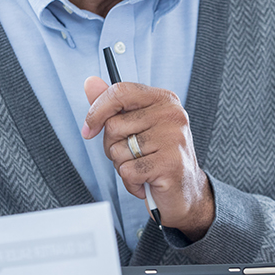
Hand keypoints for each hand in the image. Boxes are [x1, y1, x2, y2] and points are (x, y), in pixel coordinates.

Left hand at [82, 77, 214, 240]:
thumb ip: (114, 104)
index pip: (120, 92)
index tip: (89, 128)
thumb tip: (90, 83)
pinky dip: (131, 182)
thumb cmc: (159, 157)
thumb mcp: (137, 126)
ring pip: (118, 150)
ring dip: (123, 166)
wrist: (185, 191)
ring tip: (143, 168)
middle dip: (113, 146)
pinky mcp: (170, 164)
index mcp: (163, 100)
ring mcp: (173, 139)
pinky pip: (128, 171)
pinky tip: (146, 180)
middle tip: (133, 155)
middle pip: (114, 125)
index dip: (97, 110)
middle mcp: (171, 115)